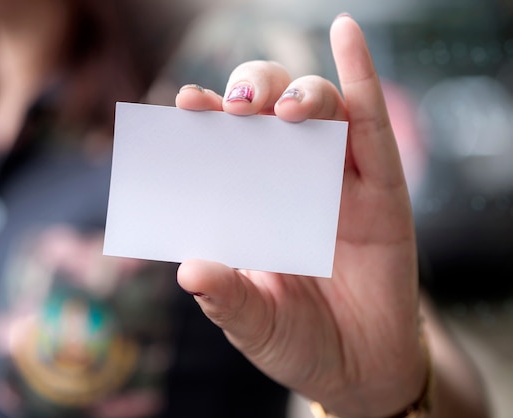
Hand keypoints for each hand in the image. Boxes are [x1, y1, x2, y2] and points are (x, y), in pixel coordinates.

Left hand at [175, 15, 425, 417]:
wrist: (357, 371)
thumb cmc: (297, 341)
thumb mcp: (252, 324)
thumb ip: (225, 298)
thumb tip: (190, 270)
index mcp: (249, 205)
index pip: (224, 148)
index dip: (206, 121)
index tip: (186, 104)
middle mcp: (290, 183)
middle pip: (269, 114)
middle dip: (252, 96)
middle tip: (235, 109)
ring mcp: (338, 182)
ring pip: (320, 112)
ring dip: (300, 95)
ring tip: (282, 110)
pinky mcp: (383, 191)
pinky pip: (374, 127)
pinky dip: (363, 79)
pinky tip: (347, 35)